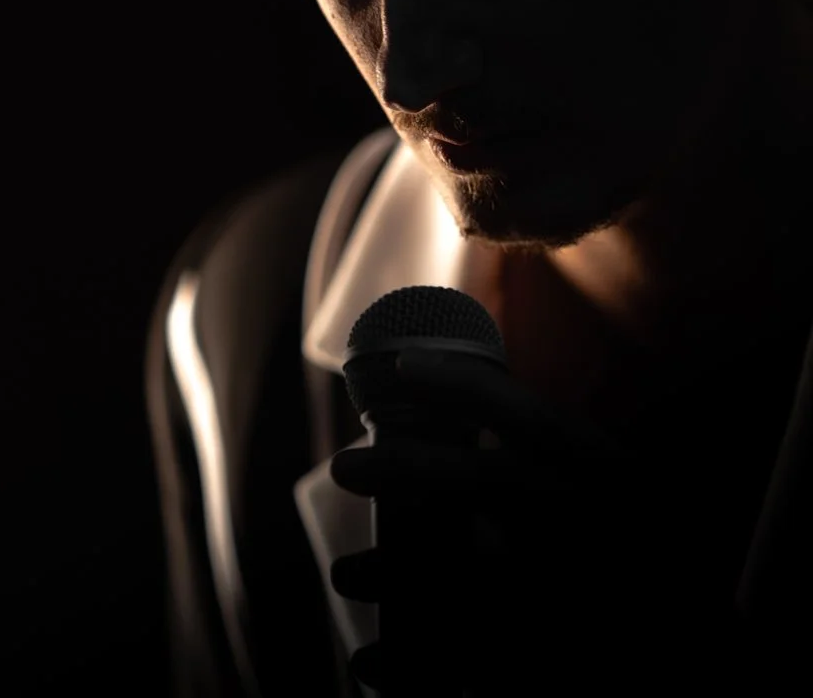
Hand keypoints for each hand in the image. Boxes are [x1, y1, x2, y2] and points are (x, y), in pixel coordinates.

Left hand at [329, 349, 683, 693]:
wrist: (696, 647)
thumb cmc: (648, 555)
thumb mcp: (622, 495)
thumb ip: (564, 465)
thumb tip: (473, 429)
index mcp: (617, 479)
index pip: (538, 418)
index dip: (464, 387)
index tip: (398, 368)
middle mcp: (601, 529)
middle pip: (497, 485)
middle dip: (415, 468)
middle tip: (342, 465)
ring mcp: (585, 599)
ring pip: (475, 580)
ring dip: (398, 575)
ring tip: (341, 572)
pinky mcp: (562, 663)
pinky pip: (478, 665)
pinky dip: (415, 668)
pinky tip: (366, 663)